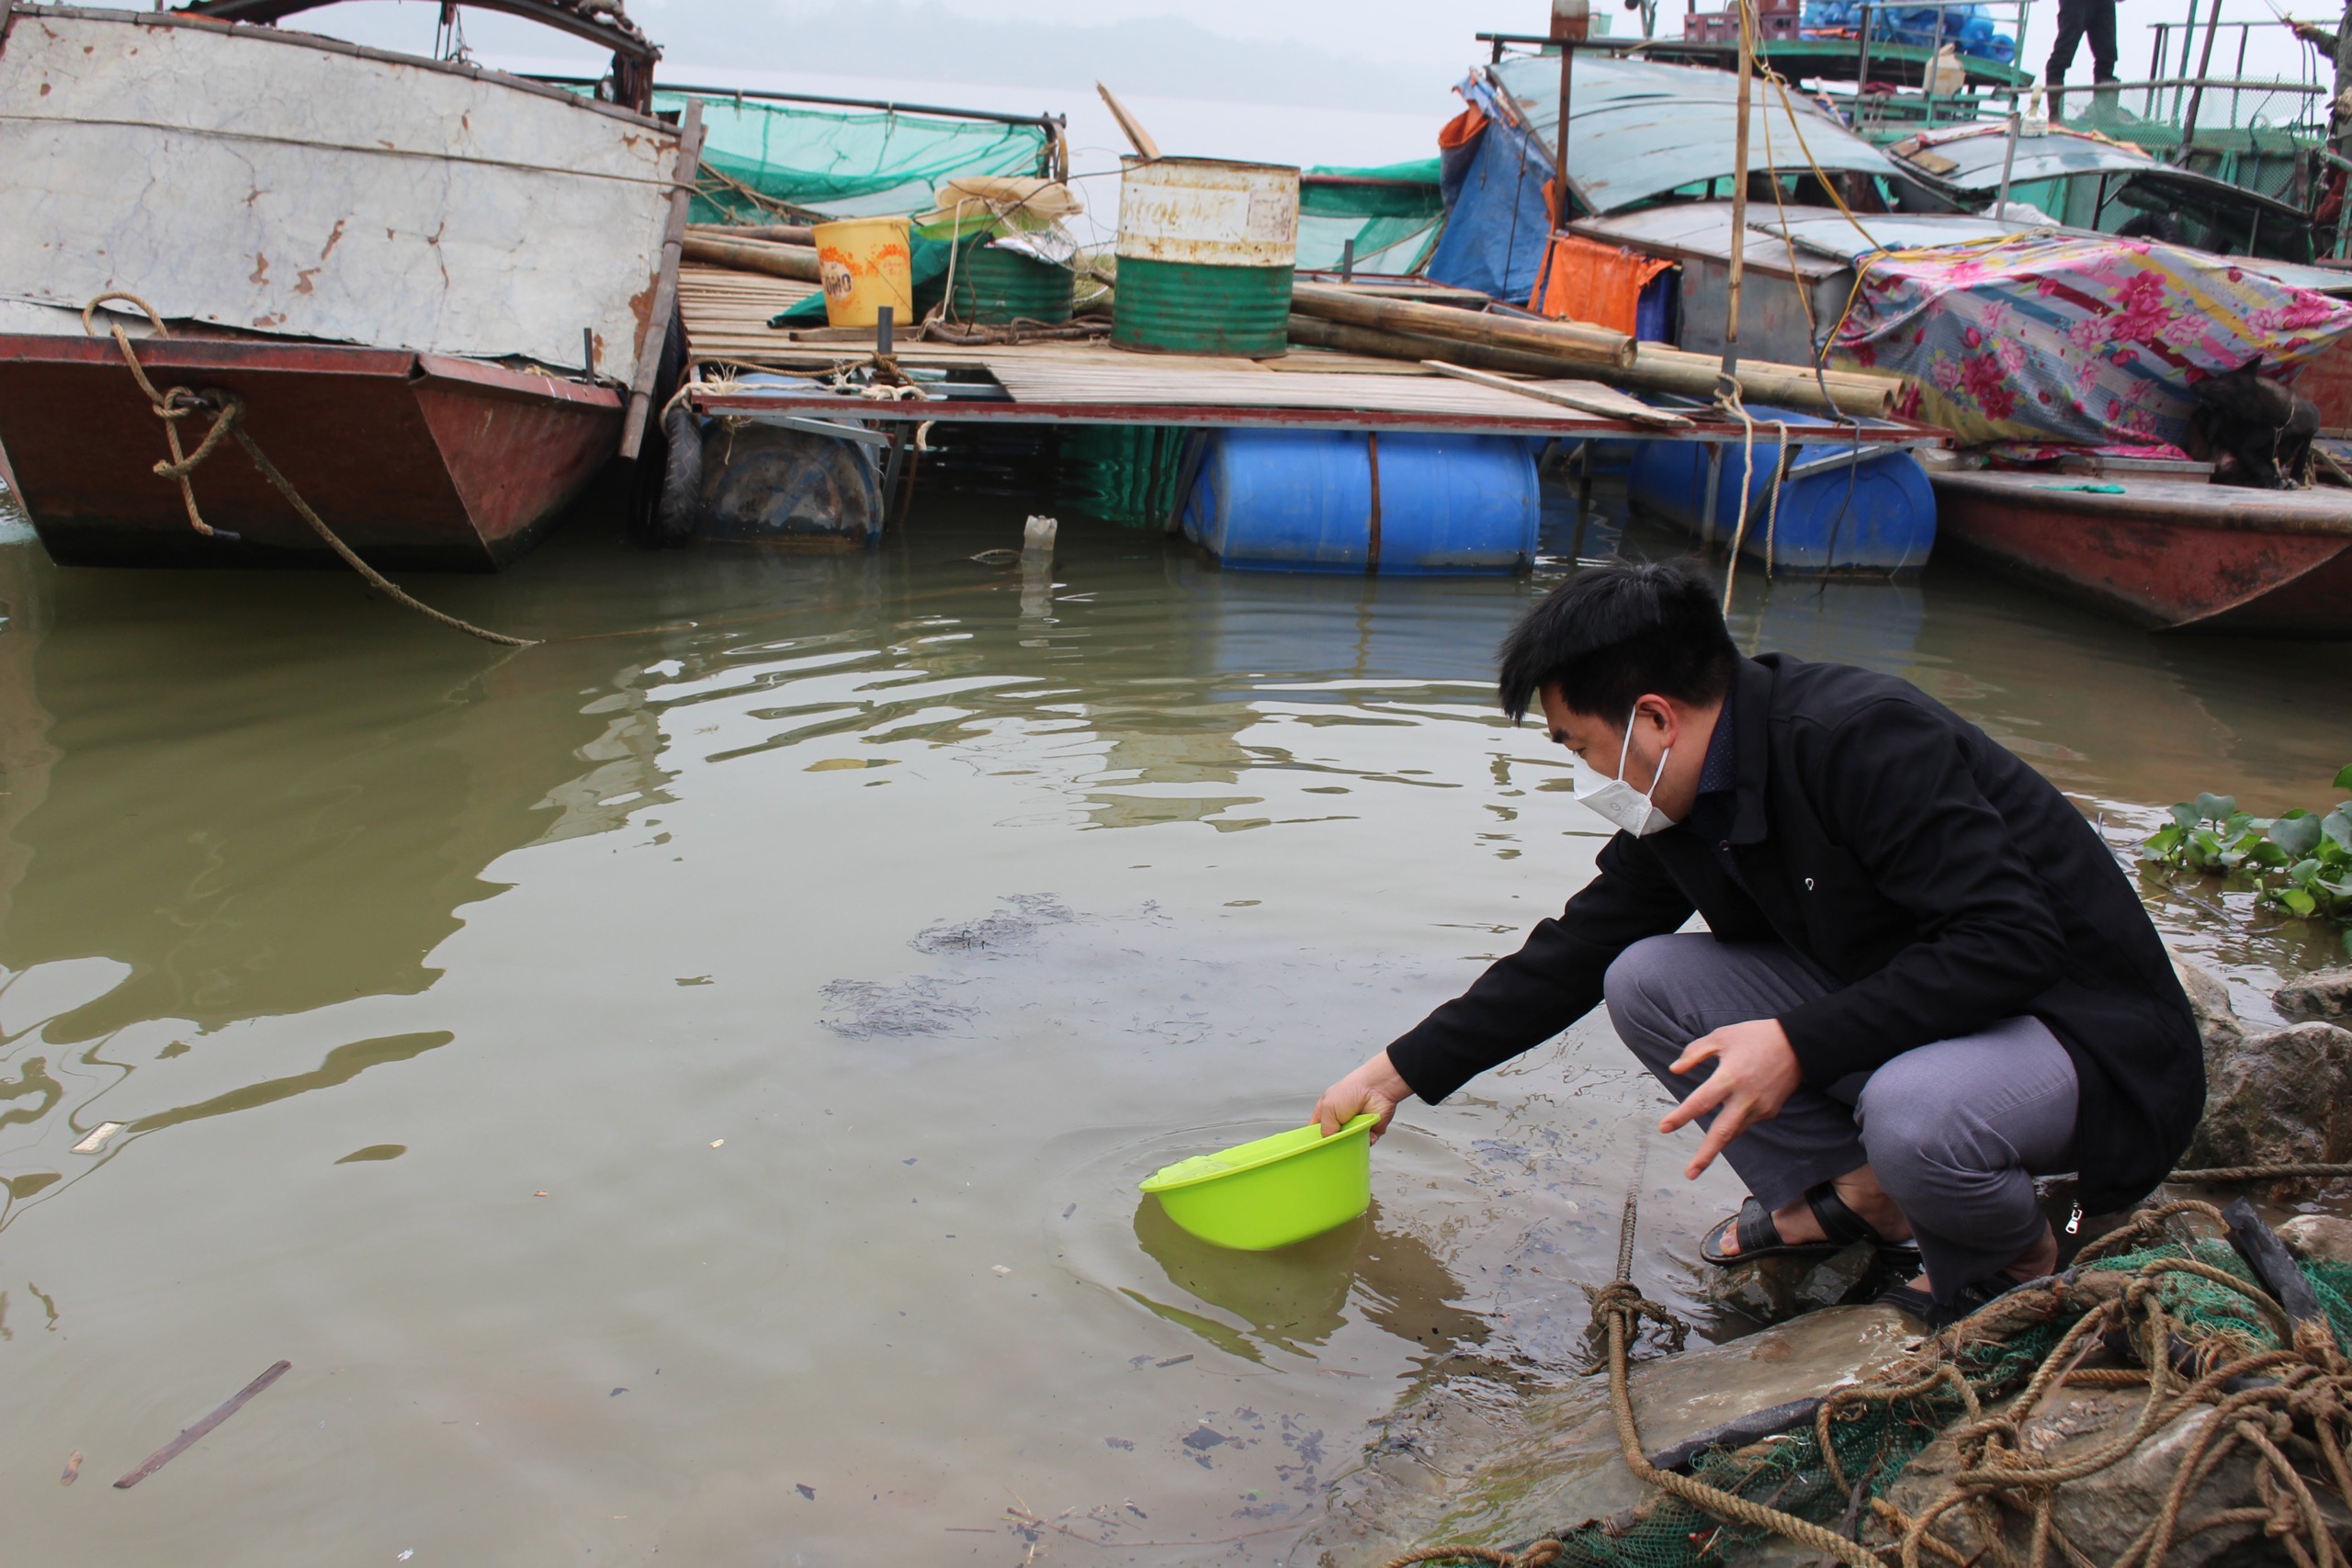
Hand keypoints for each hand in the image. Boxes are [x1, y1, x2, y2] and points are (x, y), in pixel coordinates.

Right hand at [1311, 1050, 1413, 1142]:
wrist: (1377, 1088)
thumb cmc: (1353, 1089)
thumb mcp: (1328, 1108)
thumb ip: (1325, 1128)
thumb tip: (1328, 1141)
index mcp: (1327, 1110)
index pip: (1317, 1128)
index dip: (1316, 1138)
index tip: (1317, 1147)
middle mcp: (1341, 1118)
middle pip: (1334, 1139)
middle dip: (1336, 1142)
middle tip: (1337, 1142)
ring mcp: (1356, 1124)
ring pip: (1350, 1142)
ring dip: (1352, 1141)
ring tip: (1353, 1133)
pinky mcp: (1369, 1129)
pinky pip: (1366, 1142)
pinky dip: (1367, 1140)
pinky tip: (1365, 1133)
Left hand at [1657, 1018, 1802, 1179]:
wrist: (1799, 1045)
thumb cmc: (1755, 1037)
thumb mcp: (1721, 1036)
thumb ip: (1695, 1053)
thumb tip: (1674, 1070)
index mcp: (1730, 1077)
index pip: (1700, 1102)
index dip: (1681, 1116)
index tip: (1664, 1127)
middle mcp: (1745, 1098)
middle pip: (1722, 1133)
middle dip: (1705, 1156)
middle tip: (1690, 1174)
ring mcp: (1760, 1107)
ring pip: (1734, 1132)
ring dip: (1718, 1145)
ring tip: (1701, 1159)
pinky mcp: (1771, 1111)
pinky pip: (1746, 1122)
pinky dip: (1734, 1125)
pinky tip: (1728, 1120)